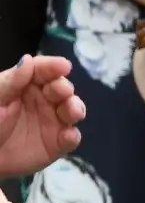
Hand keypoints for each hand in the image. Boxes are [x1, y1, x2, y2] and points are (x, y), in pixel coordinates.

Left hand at [0, 56, 85, 176]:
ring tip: (73, 112)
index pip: (43, 70)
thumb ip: (11, 81)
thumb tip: (28, 59)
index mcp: (27, 85)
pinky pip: (70, 138)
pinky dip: (73, 136)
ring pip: (72, 110)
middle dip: (64, 88)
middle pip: (62, 88)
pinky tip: (68, 136)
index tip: (64, 66)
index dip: (54, 66)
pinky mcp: (57, 143)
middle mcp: (44, 100)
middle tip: (63, 91)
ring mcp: (53, 121)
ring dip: (75, 108)